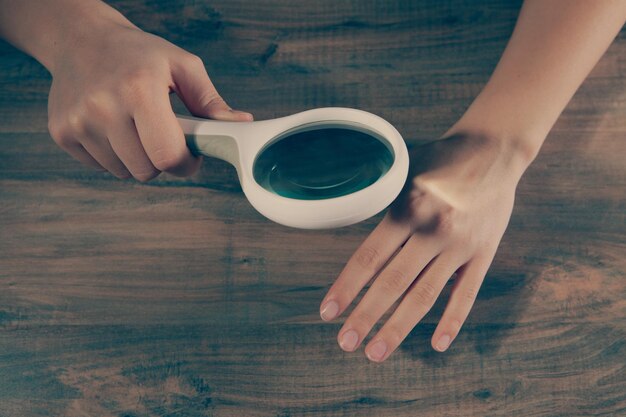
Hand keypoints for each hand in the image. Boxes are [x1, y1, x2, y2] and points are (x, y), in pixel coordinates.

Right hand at [47, 15, 251, 180]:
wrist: (81, 40)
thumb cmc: (139, 54)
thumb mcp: (182, 66)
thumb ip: (211, 102)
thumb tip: (240, 125)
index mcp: (139, 89)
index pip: (168, 155)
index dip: (186, 164)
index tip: (190, 156)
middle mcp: (103, 107)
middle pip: (147, 170)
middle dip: (163, 161)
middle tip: (163, 136)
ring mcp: (78, 122)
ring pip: (124, 172)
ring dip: (138, 158)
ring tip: (136, 127)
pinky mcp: (61, 133)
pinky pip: (101, 167)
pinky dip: (113, 155)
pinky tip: (113, 127)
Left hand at [319, 132, 528, 360]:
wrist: (494, 148)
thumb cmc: (441, 159)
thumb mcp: (403, 169)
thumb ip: (379, 199)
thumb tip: (345, 217)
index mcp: (407, 209)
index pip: (368, 258)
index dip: (347, 288)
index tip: (328, 311)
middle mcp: (432, 231)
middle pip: (392, 284)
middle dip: (366, 317)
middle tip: (345, 343)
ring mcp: (460, 246)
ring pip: (424, 296)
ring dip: (398, 328)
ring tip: (375, 352)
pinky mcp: (484, 253)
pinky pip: (466, 294)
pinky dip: (452, 321)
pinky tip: (437, 344)